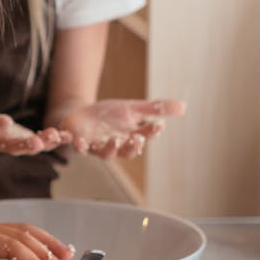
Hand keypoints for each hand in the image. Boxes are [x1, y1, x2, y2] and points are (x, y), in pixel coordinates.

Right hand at [0, 93, 72, 154]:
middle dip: (25, 145)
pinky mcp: (19, 140)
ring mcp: (8, 142)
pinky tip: (68, 136)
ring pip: (27, 147)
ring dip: (44, 144)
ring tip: (60, 137)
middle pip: (10, 145)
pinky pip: (36, 142)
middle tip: (38, 142)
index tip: (5, 120)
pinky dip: (52, 140)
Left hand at [55, 98, 185, 159]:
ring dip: (110, 148)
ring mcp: (95, 145)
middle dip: (132, 147)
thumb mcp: (133, 108)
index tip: (158, 125)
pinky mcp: (78, 141)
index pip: (144, 137)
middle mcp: (114, 145)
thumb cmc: (109, 116)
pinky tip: (76, 139)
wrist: (81, 115)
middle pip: (126, 151)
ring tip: (114, 140)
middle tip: (137, 139)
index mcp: (129, 137)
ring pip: (104, 153)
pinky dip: (76, 143)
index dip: (151, 133)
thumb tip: (184, 106)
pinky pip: (76, 146)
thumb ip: (155, 109)